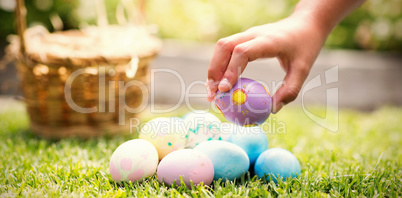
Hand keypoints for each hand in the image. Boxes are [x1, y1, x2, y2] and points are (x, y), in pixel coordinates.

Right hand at [206, 14, 326, 112]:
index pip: (242, 51)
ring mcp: (247, 34)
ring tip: (213, 92)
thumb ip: (290, 89)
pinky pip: (226, 49)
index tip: (225, 90)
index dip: (230, 70)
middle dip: (214, 71)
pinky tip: (220, 83)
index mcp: (267, 40)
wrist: (305, 24)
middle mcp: (253, 34)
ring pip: (221, 47)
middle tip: (213, 94)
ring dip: (214, 68)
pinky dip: (219, 65)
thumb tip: (273, 109)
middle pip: (224, 47)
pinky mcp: (244, 38)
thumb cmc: (305, 46)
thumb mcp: (303, 69)